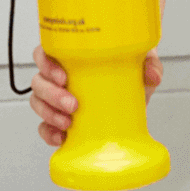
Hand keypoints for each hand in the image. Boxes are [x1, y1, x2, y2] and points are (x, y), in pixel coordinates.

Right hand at [29, 46, 163, 146]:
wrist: (136, 94)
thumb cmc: (130, 70)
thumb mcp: (141, 62)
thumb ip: (149, 63)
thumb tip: (151, 74)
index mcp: (70, 55)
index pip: (44, 53)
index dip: (46, 63)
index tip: (63, 76)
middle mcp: (58, 75)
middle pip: (38, 81)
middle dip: (51, 94)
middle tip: (73, 104)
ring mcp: (57, 98)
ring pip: (38, 102)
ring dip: (49, 113)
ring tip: (68, 123)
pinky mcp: (61, 119)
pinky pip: (44, 126)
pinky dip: (48, 132)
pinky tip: (61, 137)